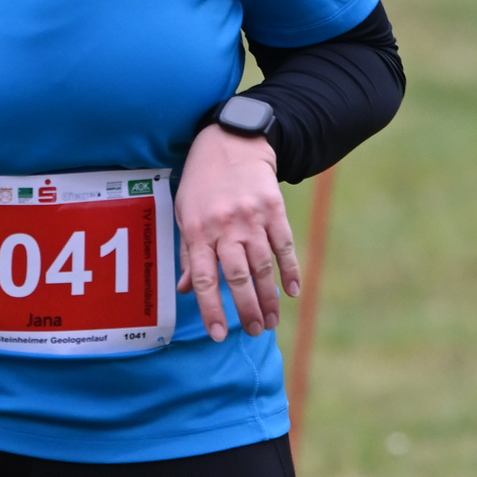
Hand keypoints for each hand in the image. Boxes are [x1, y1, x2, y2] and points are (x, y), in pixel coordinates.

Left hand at [175, 124, 300, 340]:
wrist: (232, 142)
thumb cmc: (202, 183)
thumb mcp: (184, 214)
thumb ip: (186, 253)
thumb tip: (186, 290)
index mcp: (197, 231)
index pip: (203, 279)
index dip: (211, 309)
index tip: (219, 334)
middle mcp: (224, 227)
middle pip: (237, 277)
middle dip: (246, 309)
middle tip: (254, 331)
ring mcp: (251, 218)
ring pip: (262, 266)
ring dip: (269, 297)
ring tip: (271, 321)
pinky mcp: (274, 209)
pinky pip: (284, 246)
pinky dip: (290, 270)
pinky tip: (292, 291)